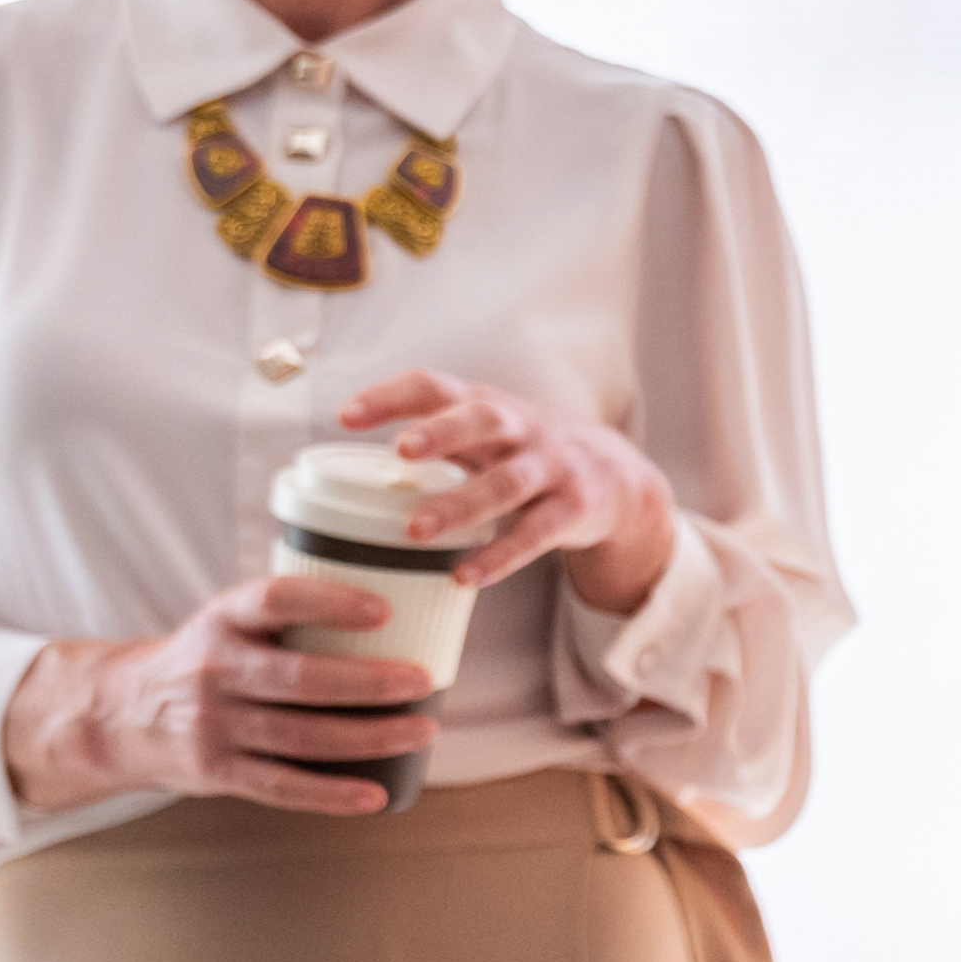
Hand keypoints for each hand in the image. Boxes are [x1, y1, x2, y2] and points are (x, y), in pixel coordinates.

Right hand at [1, 567, 440, 819]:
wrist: (121, 713)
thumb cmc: (206, 660)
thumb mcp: (228, 621)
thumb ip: (287, 616)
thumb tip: (399, 607)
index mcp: (223, 619)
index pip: (274, 600)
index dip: (329, 604)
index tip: (383, 610)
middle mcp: (215, 669)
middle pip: (299, 678)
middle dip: (368, 683)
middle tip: (422, 680)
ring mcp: (214, 725)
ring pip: (301, 736)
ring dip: (369, 737)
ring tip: (422, 730)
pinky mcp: (217, 771)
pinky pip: (281, 786)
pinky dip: (331, 794)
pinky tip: (375, 795)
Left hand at [335, 368, 677, 612]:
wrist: (620, 478)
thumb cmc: (527, 455)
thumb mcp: (486, 435)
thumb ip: (430, 441)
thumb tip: (340, 469)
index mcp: (488, 406)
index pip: (437, 386)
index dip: (392, 396)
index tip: (346, 416)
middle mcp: (522, 429)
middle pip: (483, 421)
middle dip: (443, 432)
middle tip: (401, 451)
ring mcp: (552, 468)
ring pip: (505, 484)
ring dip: (460, 505)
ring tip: (414, 530)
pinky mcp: (575, 509)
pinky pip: (535, 534)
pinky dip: (499, 556)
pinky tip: (464, 575)